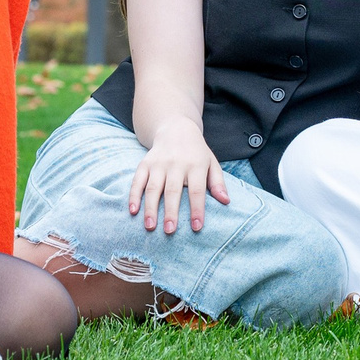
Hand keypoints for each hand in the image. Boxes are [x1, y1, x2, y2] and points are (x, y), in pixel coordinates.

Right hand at [129, 119, 231, 233]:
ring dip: (150, 208)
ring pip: (153, 188)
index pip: (197, 190)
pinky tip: (133, 211)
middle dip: (171, 212)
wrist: (176, 128)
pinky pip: (137, 181)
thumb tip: (226, 201)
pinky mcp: (145, 164)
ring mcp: (158, 164)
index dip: (197, 209)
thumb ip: (218, 182)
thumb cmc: (196, 152)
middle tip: (170, 231)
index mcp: (195, 165)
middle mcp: (176, 164)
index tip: (196, 226)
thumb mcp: (211, 163)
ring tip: (150, 227)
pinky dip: (133, 196)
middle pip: (172, 191)